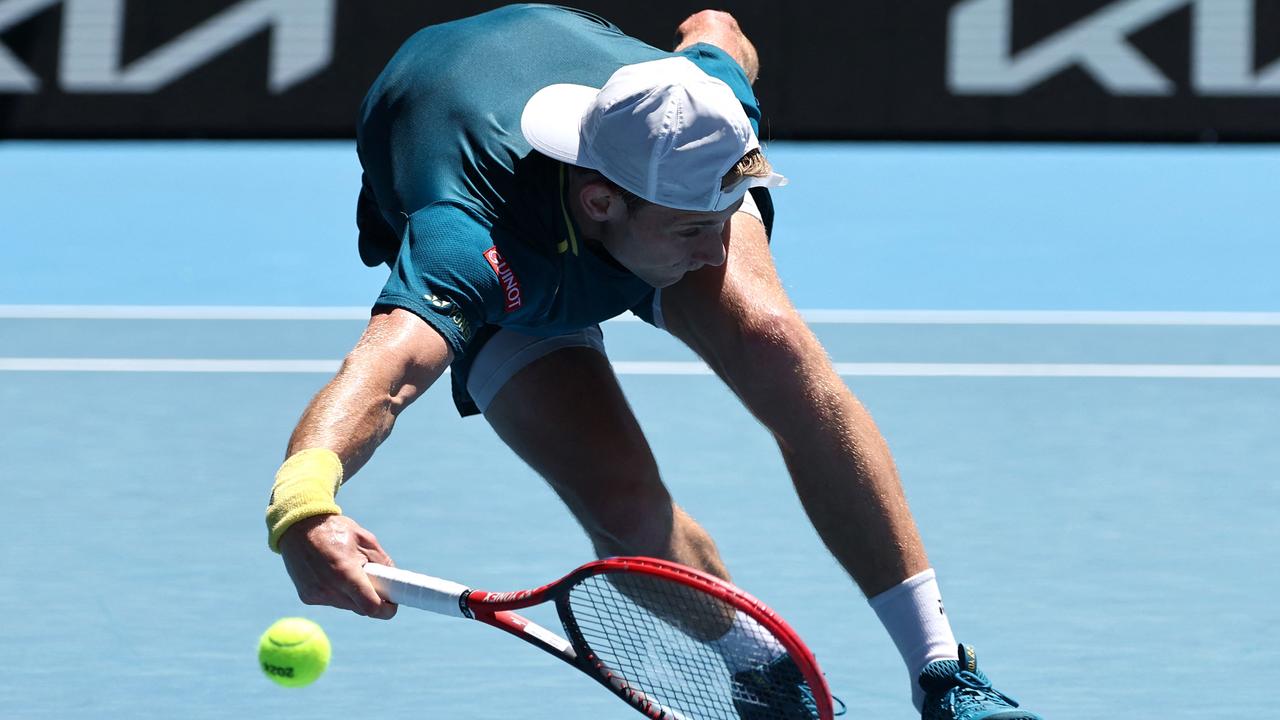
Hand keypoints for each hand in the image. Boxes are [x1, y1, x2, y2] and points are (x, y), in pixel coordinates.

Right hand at [277, 514, 397, 618]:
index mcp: (345, 573)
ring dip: (354, 596)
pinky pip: (332, 601)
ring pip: (347, 606)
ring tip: (350, 571)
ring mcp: (316, 594)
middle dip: (372, 600)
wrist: (298, 527)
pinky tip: (332, 574)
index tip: (393, 604)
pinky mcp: (307, 597)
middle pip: (361, 608)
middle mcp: (328, 588)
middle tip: (377, 583)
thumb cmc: (335, 529)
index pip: (371, 607)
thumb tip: (395, 581)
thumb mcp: (365, 539)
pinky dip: (339, 593)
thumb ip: (383, 562)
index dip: (386, 609)